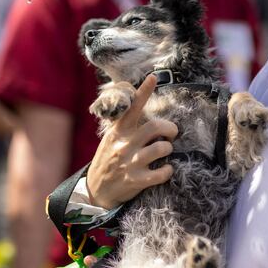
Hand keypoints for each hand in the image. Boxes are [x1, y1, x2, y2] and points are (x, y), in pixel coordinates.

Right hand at [86, 75, 177, 207]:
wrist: (96, 190)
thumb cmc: (109, 160)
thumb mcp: (112, 139)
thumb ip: (126, 126)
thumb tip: (141, 107)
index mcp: (119, 131)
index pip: (133, 107)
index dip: (144, 91)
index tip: (152, 77)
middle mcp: (124, 144)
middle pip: (155, 127)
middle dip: (170, 129)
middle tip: (171, 134)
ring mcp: (130, 163)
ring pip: (161, 148)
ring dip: (168, 149)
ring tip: (165, 152)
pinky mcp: (136, 180)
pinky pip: (161, 173)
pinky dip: (168, 170)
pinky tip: (165, 169)